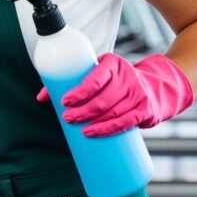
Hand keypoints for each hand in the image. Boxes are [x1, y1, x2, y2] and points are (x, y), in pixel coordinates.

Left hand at [38, 53, 194, 136]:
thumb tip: (40, 98)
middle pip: (102, 99)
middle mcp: (127, 76)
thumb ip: (71, 83)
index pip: (95, 78)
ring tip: (79, 129)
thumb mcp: (99, 75)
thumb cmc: (117, 82)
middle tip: (67, 118)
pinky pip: (125, 122)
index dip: (79, 91)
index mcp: (112, 64)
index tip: (64, 102)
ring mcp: (138, 94)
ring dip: (94, 123)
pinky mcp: (146, 110)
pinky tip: (94, 133)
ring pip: (113, 112)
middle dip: (82, 111)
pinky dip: (108, 129)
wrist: (156, 88)